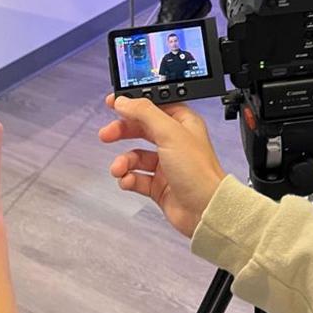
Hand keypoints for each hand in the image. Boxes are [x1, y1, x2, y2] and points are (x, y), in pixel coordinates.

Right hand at [99, 94, 225, 236]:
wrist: (206, 210)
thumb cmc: (199, 172)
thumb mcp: (170, 133)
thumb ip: (144, 113)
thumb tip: (124, 101)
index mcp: (182, 123)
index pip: (153, 107)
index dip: (133, 105)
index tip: (114, 103)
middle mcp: (175, 142)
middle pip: (141, 129)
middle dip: (122, 132)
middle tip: (106, 134)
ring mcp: (167, 164)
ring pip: (136, 156)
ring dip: (124, 161)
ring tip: (118, 169)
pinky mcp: (160, 186)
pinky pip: (137, 178)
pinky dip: (129, 179)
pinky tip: (128, 181)